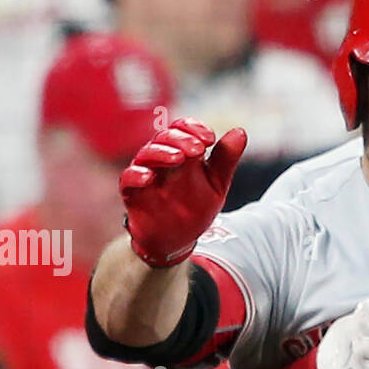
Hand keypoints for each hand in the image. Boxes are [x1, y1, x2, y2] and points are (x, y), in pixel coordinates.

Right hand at [120, 118, 246, 267]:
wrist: (178, 240)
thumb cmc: (195, 207)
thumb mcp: (217, 184)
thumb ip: (226, 159)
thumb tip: (240, 131)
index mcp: (182, 151)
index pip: (184, 128)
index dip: (195, 128)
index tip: (210, 139)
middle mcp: (161, 158)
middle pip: (165, 137)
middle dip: (181, 139)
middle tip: (198, 149)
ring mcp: (146, 174)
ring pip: (147, 154)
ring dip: (162, 152)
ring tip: (178, 158)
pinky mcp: (132, 193)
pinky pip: (128, 179)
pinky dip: (136, 175)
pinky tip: (148, 177)